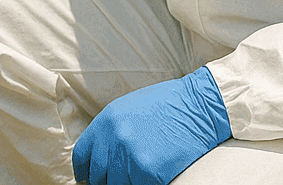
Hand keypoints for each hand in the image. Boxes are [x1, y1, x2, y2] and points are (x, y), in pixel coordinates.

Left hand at [72, 67, 230, 184]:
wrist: (200, 105)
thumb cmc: (168, 105)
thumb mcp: (130, 108)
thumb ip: (112, 130)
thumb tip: (99, 155)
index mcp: (107, 121)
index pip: (83, 155)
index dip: (84, 171)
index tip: (87, 178)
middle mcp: (114, 139)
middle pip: (98, 175)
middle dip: (106, 180)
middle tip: (117, 179)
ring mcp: (131, 157)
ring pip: (118, 184)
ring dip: (127, 182)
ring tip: (140, 173)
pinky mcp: (149, 172)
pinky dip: (145, 183)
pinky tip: (155, 174)